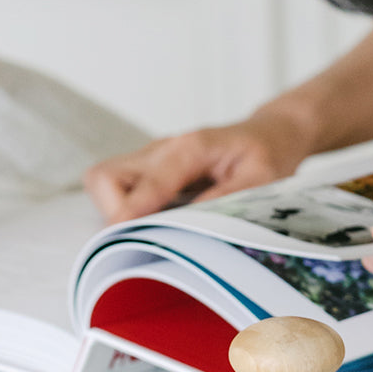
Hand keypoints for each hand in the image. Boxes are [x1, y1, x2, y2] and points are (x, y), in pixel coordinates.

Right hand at [84, 112, 309, 222]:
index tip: (121, 235)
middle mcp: (162, 150)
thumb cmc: (265, 155)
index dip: (132, 211)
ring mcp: (152, 160)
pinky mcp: (151, 172)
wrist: (267, 135)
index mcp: (190, 148)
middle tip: (142, 236)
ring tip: (150, 232)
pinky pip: (121, 190)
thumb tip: (193, 224)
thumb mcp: (261, 178)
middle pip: (105, 176)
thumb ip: (227, 197)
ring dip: (116, 211)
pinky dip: (127, 211)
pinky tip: (155, 226)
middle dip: (113, 210)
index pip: (148, 181)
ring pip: (105, 182)